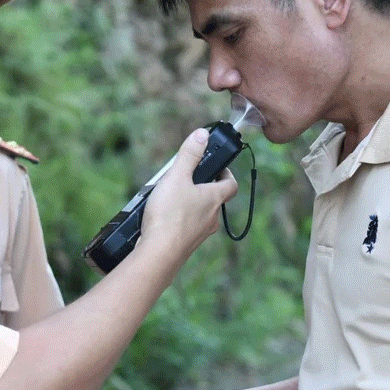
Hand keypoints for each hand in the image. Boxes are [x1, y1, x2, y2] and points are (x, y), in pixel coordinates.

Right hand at [136, 128, 237, 259]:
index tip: (217, 167)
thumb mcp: (177, 176)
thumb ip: (189, 155)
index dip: (226, 174)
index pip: (231, 185)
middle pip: (214, 199)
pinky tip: (161, 218)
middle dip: (203, 188)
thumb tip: (203, 135)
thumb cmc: (169, 215)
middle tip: (187, 179)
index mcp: (214, 199)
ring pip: (200, 215)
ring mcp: (200, 234)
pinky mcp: (186, 245)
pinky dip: (178, 220)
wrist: (158, 254)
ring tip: (169, 197)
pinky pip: (186, 228)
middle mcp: (211, 218)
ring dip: (190, 205)